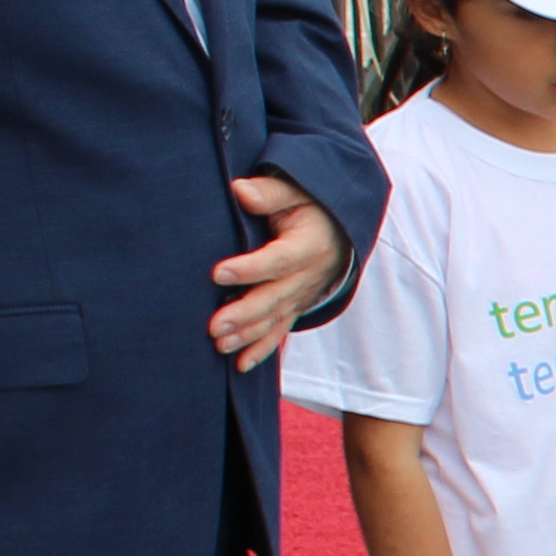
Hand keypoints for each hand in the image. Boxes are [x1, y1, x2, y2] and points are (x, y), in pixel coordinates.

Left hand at [211, 178, 342, 366]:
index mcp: (309, 245)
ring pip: (275, 319)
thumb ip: (270, 192)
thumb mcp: (297, 192)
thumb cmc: (310, 207)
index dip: (250, 269)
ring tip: (219, 344)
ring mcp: (302, 296)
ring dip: (247, 335)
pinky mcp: (295, 307)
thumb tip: (240, 191)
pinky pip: (280, 331)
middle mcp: (308, 276)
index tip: (217, 273)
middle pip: (275, 298)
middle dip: (244, 314)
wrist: (341, 232)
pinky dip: (261, 349)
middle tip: (213, 326)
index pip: (278, 260)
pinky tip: (240, 365)